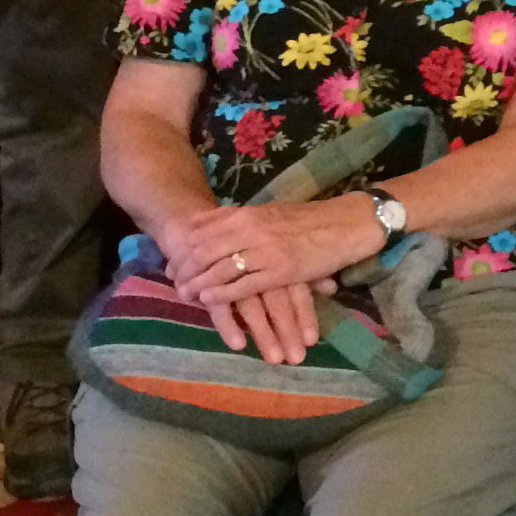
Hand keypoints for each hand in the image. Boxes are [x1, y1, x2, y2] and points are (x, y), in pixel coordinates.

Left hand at [161, 195, 383, 359]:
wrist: (343, 225)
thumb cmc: (306, 220)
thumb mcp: (267, 213)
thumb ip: (238, 220)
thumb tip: (207, 225)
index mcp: (246, 214)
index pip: (202, 232)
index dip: (183, 250)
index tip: (172, 264)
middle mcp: (251, 230)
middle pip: (205, 251)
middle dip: (185, 270)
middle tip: (174, 285)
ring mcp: (265, 251)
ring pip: (220, 269)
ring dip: (199, 285)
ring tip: (186, 296)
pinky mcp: (280, 271)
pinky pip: (243, 285)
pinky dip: (222, 294)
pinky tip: (209, 301)